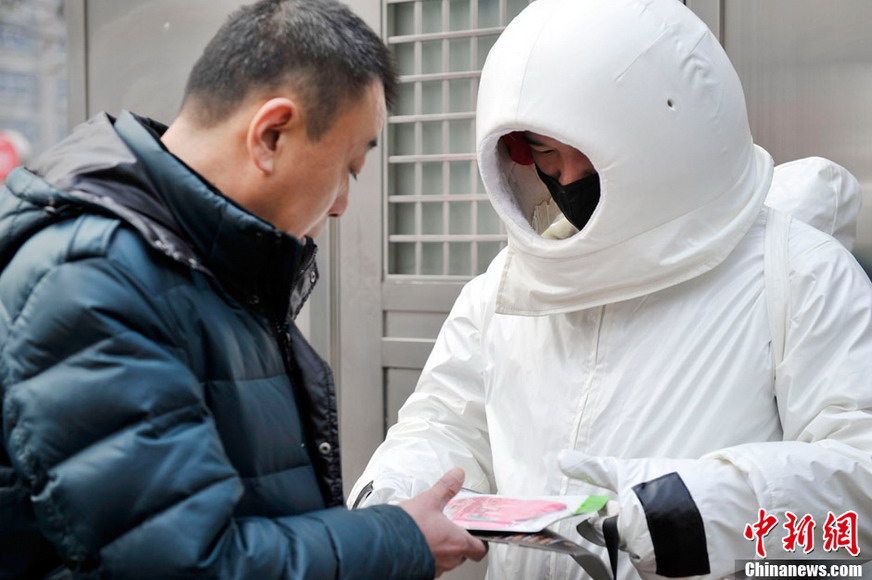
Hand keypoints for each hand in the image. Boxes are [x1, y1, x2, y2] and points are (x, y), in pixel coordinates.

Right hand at [400, 468, 487, 576]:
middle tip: (451, 530)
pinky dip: (427, 555)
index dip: (480, 541)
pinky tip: (417, 544)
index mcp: (457, 542)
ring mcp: (435, 568)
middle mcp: (449, 559)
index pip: (480, 549)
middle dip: (458, 542)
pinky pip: (429, 565)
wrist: (382, 545)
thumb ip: (446, 488)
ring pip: (445, 561)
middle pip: (462, 555)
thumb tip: (457, 476)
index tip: (477, 534)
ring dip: (441, 549)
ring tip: (431, 535)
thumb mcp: (429, 500)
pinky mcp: (419, 571)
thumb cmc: (408, 528)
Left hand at [557, 450, 756, 577]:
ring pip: (651, 567)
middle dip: (643, 535)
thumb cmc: (678, 482)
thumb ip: (594, 469)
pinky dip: (679, 569)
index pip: (607, 531)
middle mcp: (646, 549)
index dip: (620, 517)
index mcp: (629, 523)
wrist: (733, 498)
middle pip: (632, 550)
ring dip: (661, 552)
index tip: (639, 508)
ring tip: (680, 528)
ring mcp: (669, 569)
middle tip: (664, 516)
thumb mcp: (632, 471)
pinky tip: (690, 547)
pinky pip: (671, 579)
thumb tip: (560, 458)